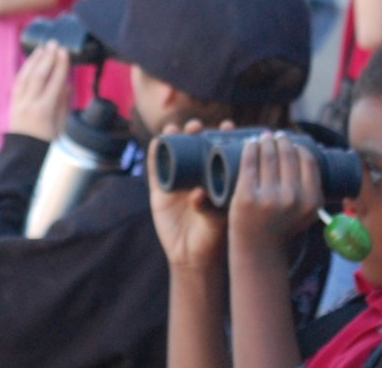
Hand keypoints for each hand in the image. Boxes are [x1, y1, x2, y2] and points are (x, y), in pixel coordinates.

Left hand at [7, 43, 72, 141]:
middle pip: (38, 75)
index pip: (54, 82)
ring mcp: (18, 104)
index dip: (60, 65)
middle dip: (47, 58)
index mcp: (44, 111)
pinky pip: (18, 83)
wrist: (25, 157)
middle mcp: (29, 105)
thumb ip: (63, 103)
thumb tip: (66, 84)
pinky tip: (30, 63)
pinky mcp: (13, 105)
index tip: (65, 52)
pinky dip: (24, 71)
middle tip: (55, 44)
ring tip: (42, 49)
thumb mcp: (62, 126)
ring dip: (34, 60)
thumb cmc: (47, 144)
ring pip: (25, 76)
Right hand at [149, 120, 234, 270]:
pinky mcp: (160, 189)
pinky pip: (155, 168)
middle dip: (197, 131)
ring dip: (174, 136)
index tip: (227, 126)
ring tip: (175, 129)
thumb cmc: (212, 237)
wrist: (190, 256)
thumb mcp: (215, 222)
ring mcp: (178, 180)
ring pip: (174, 151)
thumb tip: (198, 193)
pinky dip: (154, 153)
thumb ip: (209, 207)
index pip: (220, 150)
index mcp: (216, 177)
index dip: (223, 136)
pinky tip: (155, 142)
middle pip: (196, 145)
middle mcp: (198, 175)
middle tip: (197, 126)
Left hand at [227, 134, 322, 247]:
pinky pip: (249, 163)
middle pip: (287, 154)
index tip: (290, 142)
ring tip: (262, 138)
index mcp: (312, 200)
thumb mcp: (306, 211)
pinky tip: (249, 143)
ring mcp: (268, 197)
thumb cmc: (282, 226)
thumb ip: (312, 190)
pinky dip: (249, 148)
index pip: (307, 160)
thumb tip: (308, 154)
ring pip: (268, 155)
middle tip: (274, 137)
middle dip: (280, 140)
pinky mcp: (246, 197)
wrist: (259, 251)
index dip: (298, 146)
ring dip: (264, 140)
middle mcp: (292, 198)